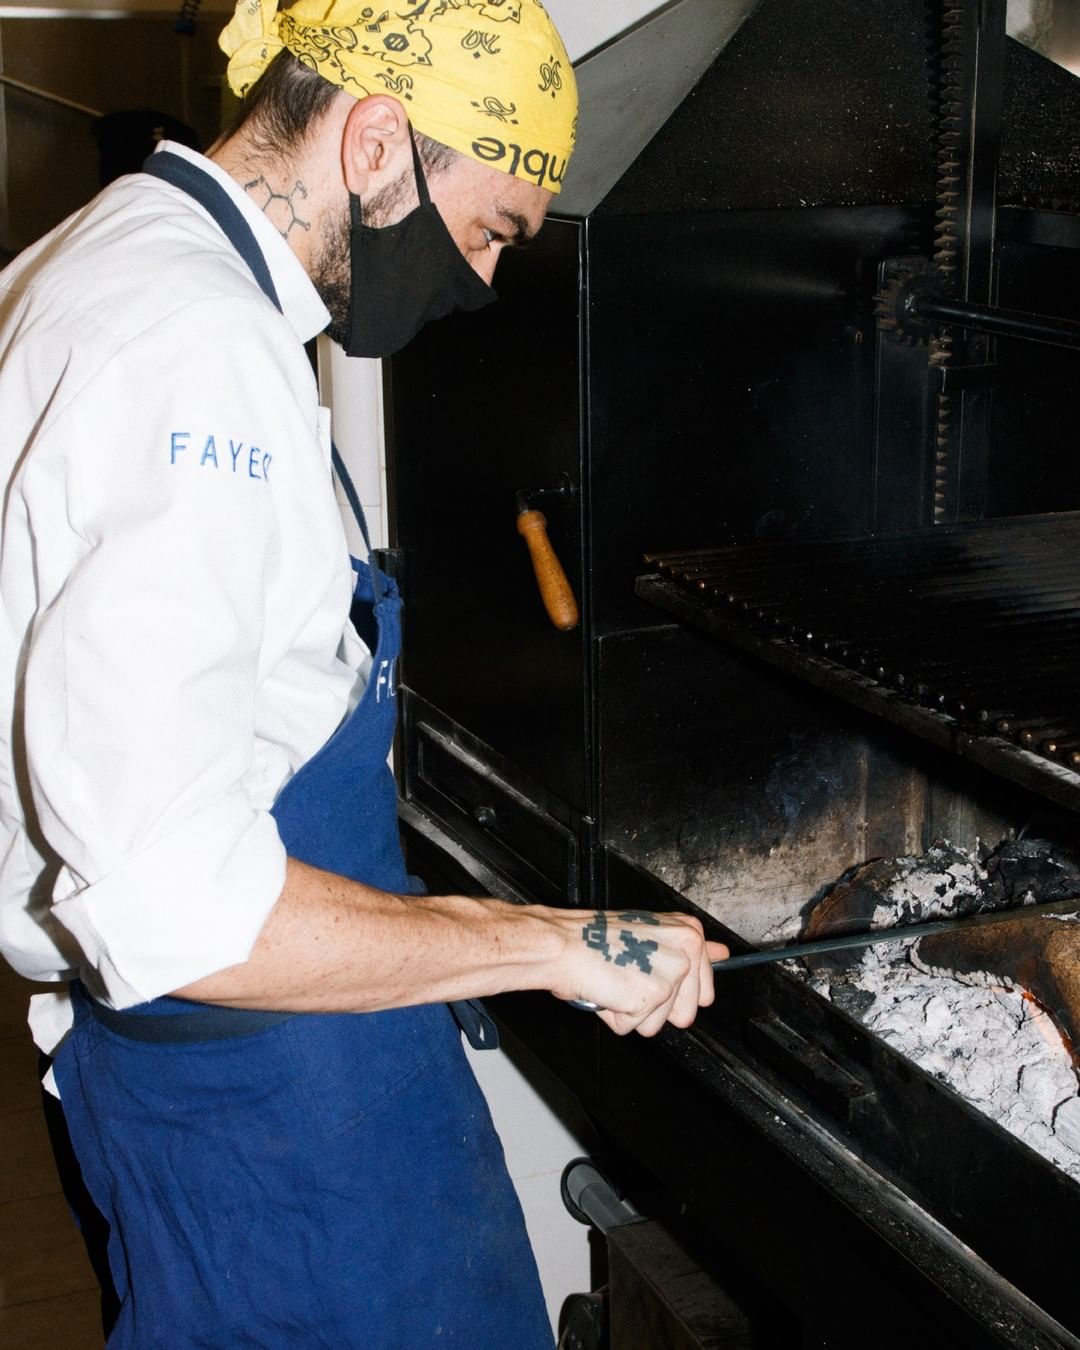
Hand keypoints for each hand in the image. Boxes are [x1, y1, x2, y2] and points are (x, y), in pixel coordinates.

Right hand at [555, 908, 727, 1037]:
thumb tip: (723, 953)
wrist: (563, 944)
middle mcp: (686, 950)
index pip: (704, 990)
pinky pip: (636, 1027)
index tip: (649, 976)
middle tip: (628, 976)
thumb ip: (691, 949)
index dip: (672, 993)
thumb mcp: (652, 934)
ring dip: (633, 1012)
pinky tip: (608, 990)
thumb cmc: (596, 940)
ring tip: (617, 980)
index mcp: (688, 933)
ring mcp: (671, 974)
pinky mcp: (651, 996)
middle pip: (685, 1014)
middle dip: (653, 1007)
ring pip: (660, 1024)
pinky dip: (616, 1016)